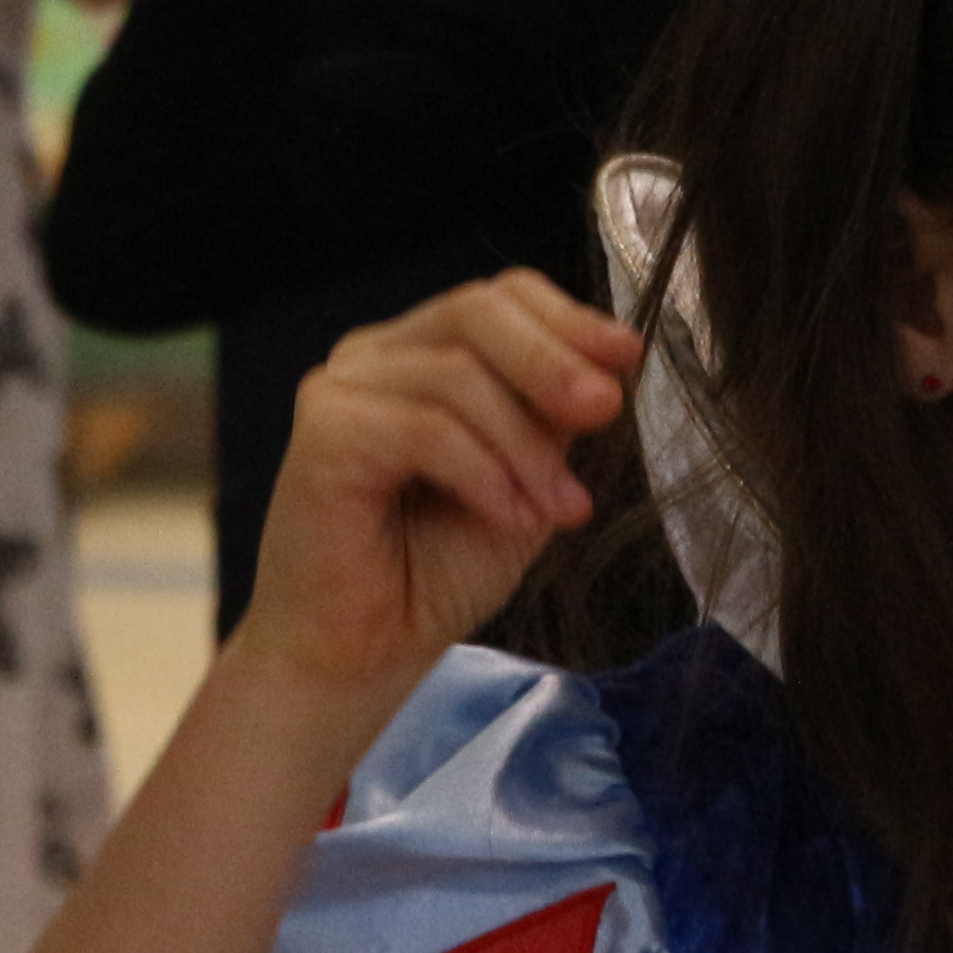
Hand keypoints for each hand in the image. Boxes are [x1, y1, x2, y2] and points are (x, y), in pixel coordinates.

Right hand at [234, 275, 636, 712]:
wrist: (360, 654)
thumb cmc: (431, 577)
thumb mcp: (523, 484)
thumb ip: (549, 424)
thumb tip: (603, 369)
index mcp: (421, 357)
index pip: (498, 298)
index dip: (568, 319)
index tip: (628, 359)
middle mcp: (375, 358)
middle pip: (475, 313)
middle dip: (553, 360)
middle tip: (605, 410)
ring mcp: (341, 389)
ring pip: (456, 375)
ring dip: (525, 446)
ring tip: (558, 511)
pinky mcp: (324, 432)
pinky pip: (426, 428)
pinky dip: (483, 472)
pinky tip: (511, 516)